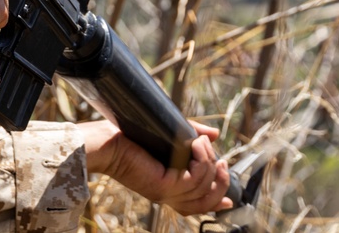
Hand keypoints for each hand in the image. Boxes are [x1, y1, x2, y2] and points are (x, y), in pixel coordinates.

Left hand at [80, 119, 232, 215]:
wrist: (107, 140)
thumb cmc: (132, 136)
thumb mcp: (170, 137)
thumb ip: (191, 136)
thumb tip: (214, 134)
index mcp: (169, 188)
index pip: (197, 205)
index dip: (216, 202)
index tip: (230, 197)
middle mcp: (169, 194)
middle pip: (206, 202)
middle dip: (220, 182)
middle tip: (221, 160)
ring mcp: (167, 192)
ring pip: (204, 188)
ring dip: (209, 162)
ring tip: (201, 142)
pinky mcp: (164, 185)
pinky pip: (194, 179)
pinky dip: (201, 160)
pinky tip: (195, 145)